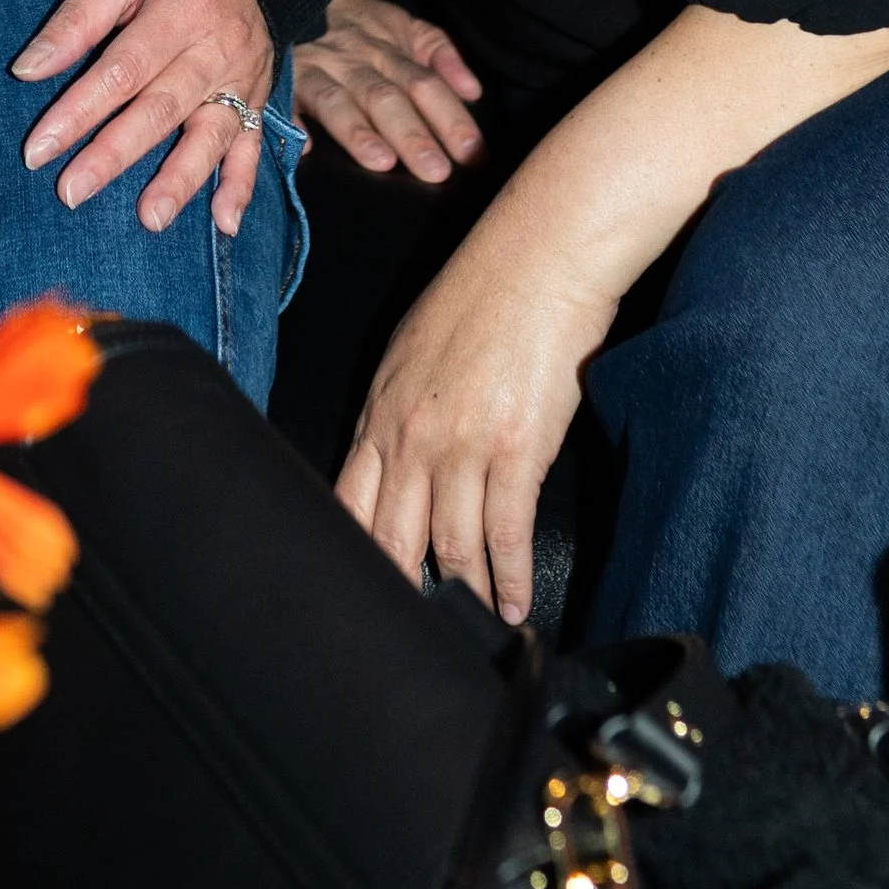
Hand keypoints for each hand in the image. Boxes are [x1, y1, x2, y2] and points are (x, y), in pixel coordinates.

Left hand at [13, 0, 276, 238]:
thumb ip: (78, 18)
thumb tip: (28, 69)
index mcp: (180, 9)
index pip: (122, 70)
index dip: (79, 110)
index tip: (38, 148)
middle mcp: (217, 49)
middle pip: (161, 108)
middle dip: (114, 153)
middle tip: (71, 192)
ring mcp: (242, 78)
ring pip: (211, 135)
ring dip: (182, 179)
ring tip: (150, 219)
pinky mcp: (258, 98)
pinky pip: (252, 145)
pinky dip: (241, 185)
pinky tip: (224, 223)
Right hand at [295, 0, 483, 181]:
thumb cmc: (354, 21)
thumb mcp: (402, 25)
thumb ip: (439, 53)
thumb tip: (473, 92)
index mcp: (387, 49)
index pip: (424, 84)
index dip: (449, 117)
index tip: (473, 153)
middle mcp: (352, 60)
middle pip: (385, 97)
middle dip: (411, 134)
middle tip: (435, 171)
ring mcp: (313, 69)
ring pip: (337, 100)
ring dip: (357, 130)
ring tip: (381, 161)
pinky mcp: (280, 80)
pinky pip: (283, 101)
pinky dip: (293, 122)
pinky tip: (306, 148)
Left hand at [335, 220, 615, 622]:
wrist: (539, 259)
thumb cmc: (482, 295)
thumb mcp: (413, 351)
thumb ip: (398, 411)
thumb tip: (398, 461)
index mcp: (380, 410)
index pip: (348, 501)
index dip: (354, 553)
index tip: (361, 589)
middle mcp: (411, 434)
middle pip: (392, 536)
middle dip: (400, 588)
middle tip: (410, 629)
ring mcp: (462, 446)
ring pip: (451, 548)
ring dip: (464, 594)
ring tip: (474, 623)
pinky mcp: (516, 451)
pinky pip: (505, 535)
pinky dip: (510, 578)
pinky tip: (514, 601)